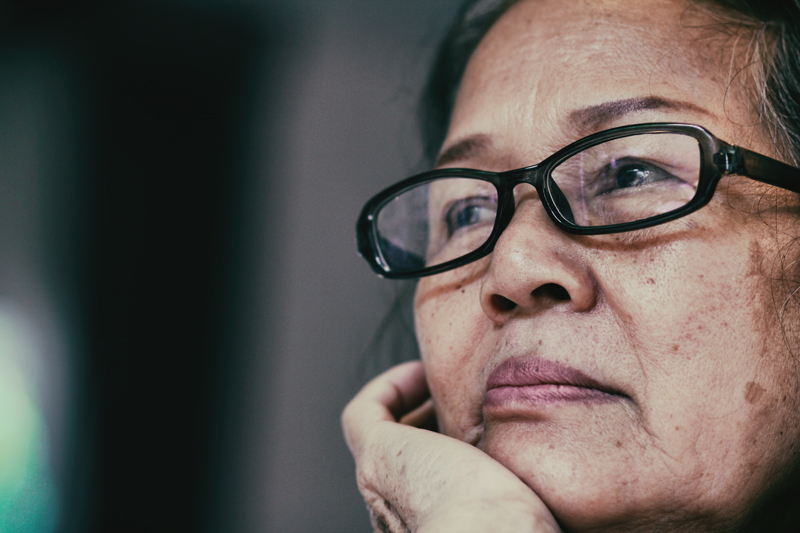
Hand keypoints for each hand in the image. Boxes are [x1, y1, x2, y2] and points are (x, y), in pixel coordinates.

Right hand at [342, 361, 560, 532]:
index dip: (448, 440)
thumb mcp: (522, 499)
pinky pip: (367, 410)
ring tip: (440, 376)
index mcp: (433, 519)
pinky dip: (391, 386)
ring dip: (408, 399)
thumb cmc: (521, 530)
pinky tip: (423, 372)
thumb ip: (522, 482)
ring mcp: (380, 479)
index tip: (477, 417)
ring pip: (382, 431)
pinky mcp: (377, 453)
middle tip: (460, 393)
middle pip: (407, 450)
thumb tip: (571, 472)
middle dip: (428, 418)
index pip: (433, 473)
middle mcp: (398, 506)